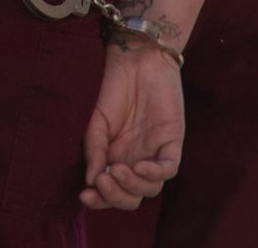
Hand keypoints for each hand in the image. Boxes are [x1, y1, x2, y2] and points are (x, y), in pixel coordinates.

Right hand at [80, 44, 183, 209]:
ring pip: (150, 188)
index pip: (111, 192)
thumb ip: (94, 150)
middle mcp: (135, 160)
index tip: (84, 195)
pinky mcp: (172, 142)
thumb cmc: (111, 87)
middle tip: (103, 181)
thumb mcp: (95, 120)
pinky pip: (168, 168)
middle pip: (132, 197)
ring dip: (133, 185)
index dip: (100, 199)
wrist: (134, 58)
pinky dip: (154, 172)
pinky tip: (139, 165)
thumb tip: (91, 180)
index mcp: (114, 158)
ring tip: (117, 169)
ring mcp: (154, 153)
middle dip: (116, 196)